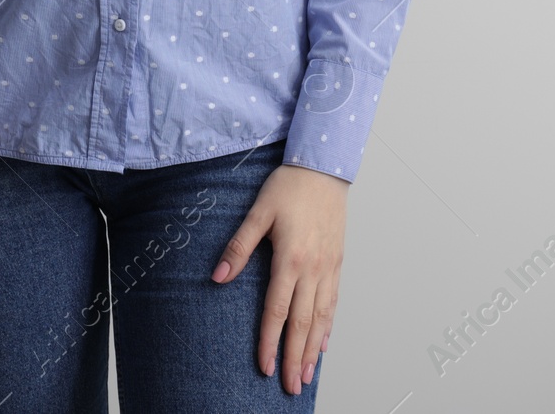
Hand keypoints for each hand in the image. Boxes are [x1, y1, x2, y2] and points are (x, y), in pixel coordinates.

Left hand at [212, 162, 347, 394]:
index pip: (278, 310)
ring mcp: (329, 268)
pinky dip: (328, 326)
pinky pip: (333, 302)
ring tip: (306, 374)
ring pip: (321, 317)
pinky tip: (322, 343)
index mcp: (291, 258)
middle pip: (303, 322)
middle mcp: (313, 269)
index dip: (270, 340)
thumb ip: (239, 246)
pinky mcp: (337, 263)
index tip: (263, 366)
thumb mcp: (257, 212)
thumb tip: (218, 276)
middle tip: (290, 385)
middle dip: (294, 357)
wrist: (324, 168)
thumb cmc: (289, 187)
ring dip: (313, 349)